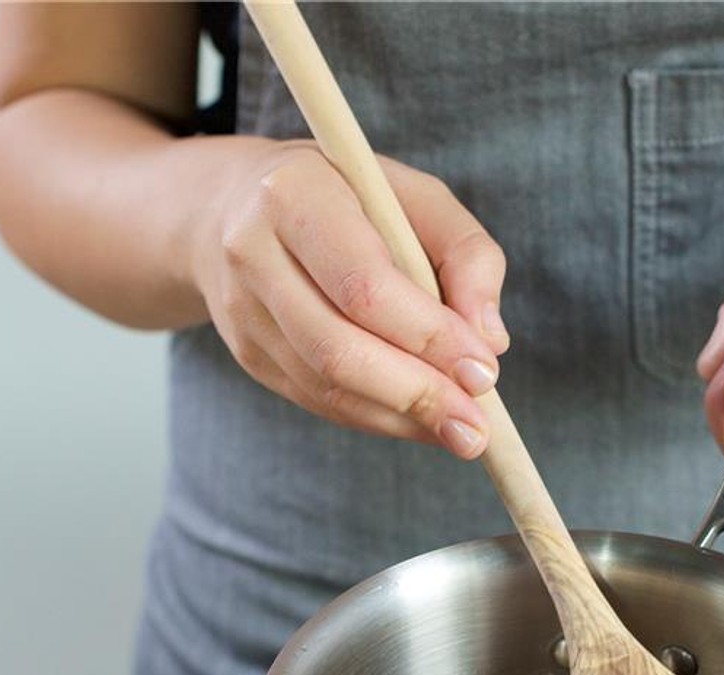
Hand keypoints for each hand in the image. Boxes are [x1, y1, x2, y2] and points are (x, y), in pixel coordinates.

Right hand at [192, 139, 509, 459]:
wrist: (234, 206)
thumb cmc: (346, 196)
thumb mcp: (413, 194)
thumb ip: (466, 252)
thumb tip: (490, 339)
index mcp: (295, 196)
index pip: (366, 286)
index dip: (429, 337)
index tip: (483, 371)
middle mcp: (253, 253)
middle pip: (338, 349)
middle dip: (418, 395)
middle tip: (475, 428)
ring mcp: (243, 311)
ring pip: (326, 386)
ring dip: (401, 419)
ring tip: (459, 432)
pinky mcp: (248, 353)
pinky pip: (318, 400)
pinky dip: (377, 418)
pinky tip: (420, 422)